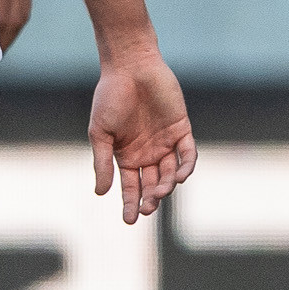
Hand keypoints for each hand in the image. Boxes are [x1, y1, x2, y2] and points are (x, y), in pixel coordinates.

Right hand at [88, 49, 196, 225]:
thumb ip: (103, 162)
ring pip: (171, 173)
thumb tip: (101, 193)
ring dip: (167, 185)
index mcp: (126, 156)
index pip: (130, 187)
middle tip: (148, 208)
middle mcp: (147, 153)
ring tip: (160, 193)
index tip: (130, 220)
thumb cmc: (110, 98)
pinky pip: (187, 154)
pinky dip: (186, 167)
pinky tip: (180, 177)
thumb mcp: (101, 134)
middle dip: (151, 199)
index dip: (131, 204)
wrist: (131, 69)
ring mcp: (165, 142)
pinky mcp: (182, 129)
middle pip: (152, 184)